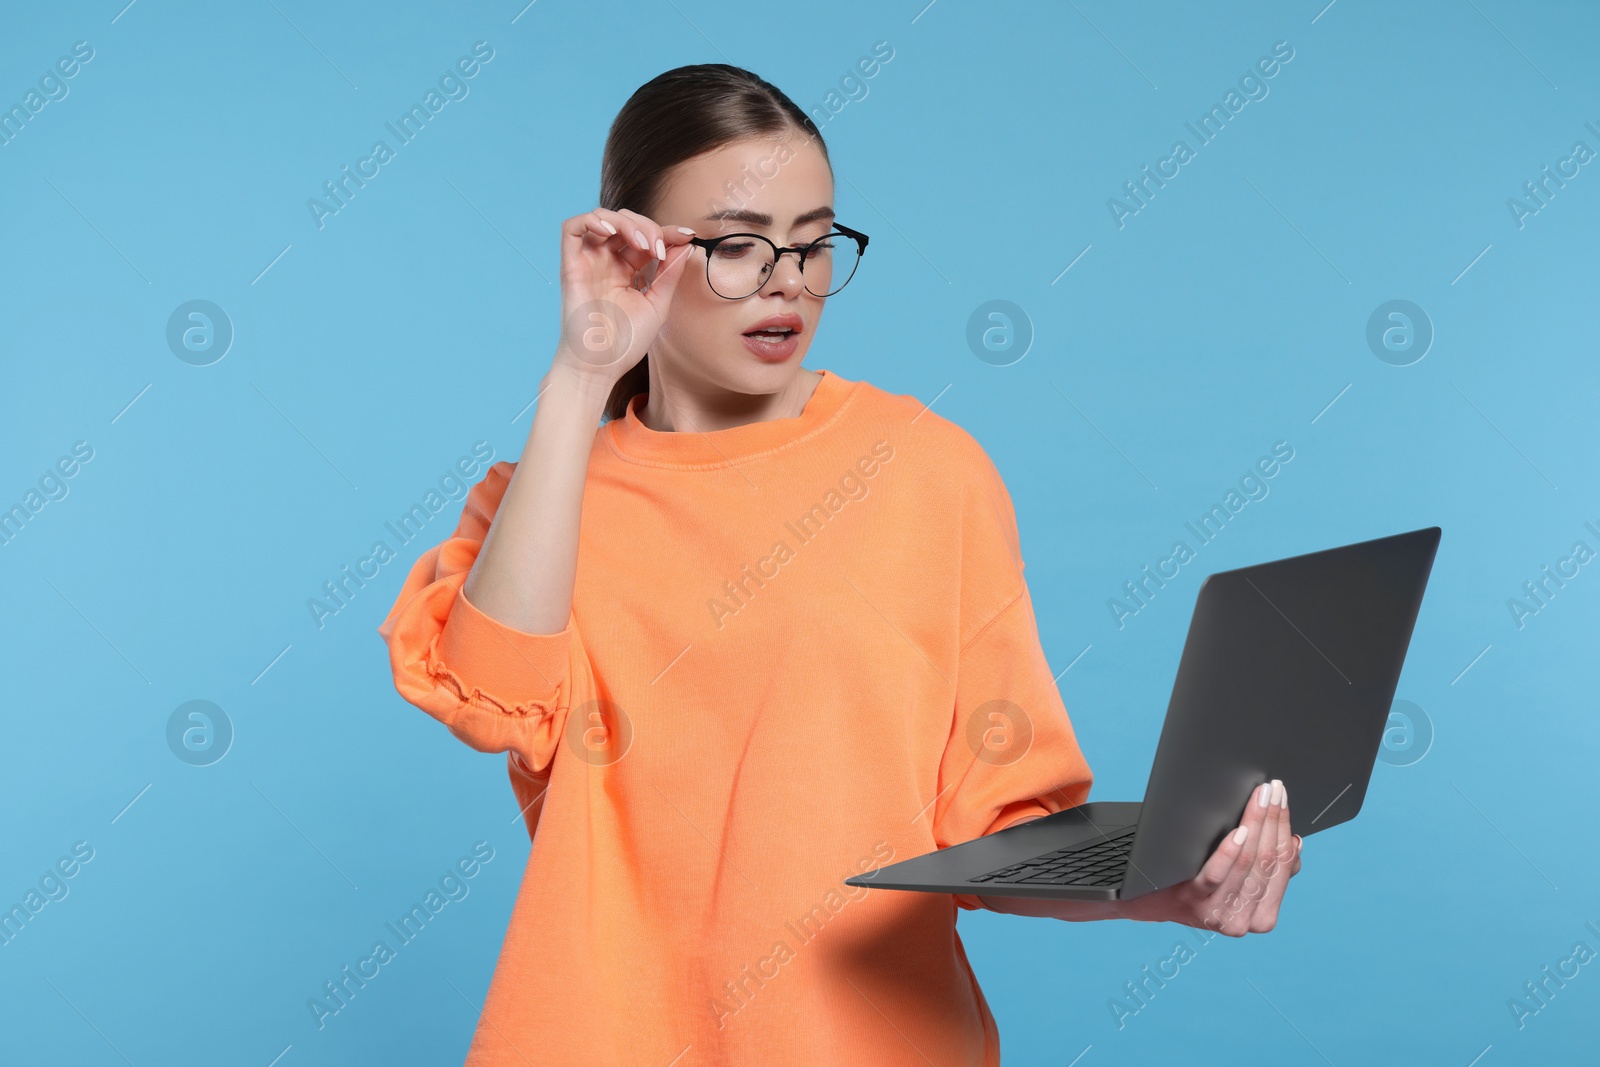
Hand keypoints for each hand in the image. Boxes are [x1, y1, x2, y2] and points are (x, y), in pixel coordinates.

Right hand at [553, 207, 698, 384]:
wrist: (600, 367)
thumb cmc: (625, 343)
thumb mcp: (657, 304)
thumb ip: (669, 274)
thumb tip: (685, 245)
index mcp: (627, 271)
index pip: (645, 238)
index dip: (667, 231)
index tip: (687, 237)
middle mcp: (607, 262)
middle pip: (625, 223)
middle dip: (648, 226)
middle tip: (660, 247)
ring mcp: (588, 262)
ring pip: (602, 219)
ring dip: (625, 222)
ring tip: (643, 243)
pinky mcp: (570, 265)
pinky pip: (573, 228)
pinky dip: (591, 220)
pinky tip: (611, 232)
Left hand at [1117, 779, 1302, 935]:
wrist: (1149, 900)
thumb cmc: (1198, 884)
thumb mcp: (1238, 883)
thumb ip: (1264, 869)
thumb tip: (1292, 842)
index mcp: (1262, 916)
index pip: (1284, 866)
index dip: (1285, 829)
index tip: (1283, 799)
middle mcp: (1244, 921)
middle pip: (1267, 861)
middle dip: (1273, 820)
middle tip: (1274, 790)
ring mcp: (1219, 914)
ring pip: (1247, 864)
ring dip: (1256, 825)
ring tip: (1259, 799)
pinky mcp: (1193, 902)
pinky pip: (1216, 875)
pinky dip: (1229, 851)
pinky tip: (1237, 831)